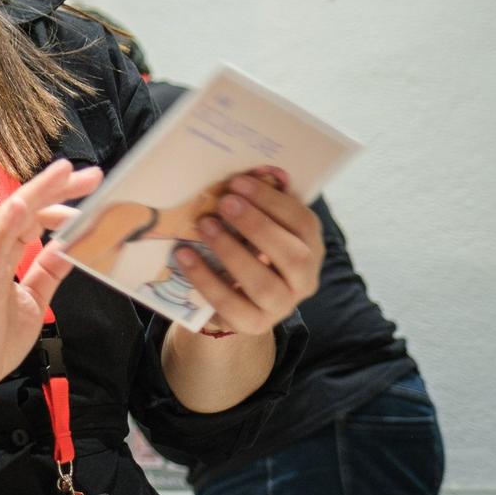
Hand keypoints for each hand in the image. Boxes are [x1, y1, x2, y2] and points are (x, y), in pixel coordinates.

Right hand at [0, 158, 100, 407]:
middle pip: (25, 208)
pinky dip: (7, 224)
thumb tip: (67, 247)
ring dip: (38, 194)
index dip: (61, 203)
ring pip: (11, 217)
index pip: (33, 218)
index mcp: (1, 253)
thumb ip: (46, 271)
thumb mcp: (32, 299)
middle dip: (58, 189)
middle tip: (93, 175)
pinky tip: (22, 206)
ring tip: (64, 174)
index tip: (91, 195)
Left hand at [171, 168, 323, 335]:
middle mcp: (304, 281)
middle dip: (257, 226)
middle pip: (292, 255)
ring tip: (204, 225)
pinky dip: (206, 279)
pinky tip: (185, 255)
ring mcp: (281, 307)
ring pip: (263, 284)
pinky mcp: (252, 325)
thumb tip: (265, 170)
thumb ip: (264, 202)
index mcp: (310, 249)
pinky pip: (230, 305)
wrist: (234, 301)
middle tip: (225, 202)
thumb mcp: (258, 225)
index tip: (239, 181)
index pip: (303, 223)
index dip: (273, 201)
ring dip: (232, 251)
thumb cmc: (249, 250)